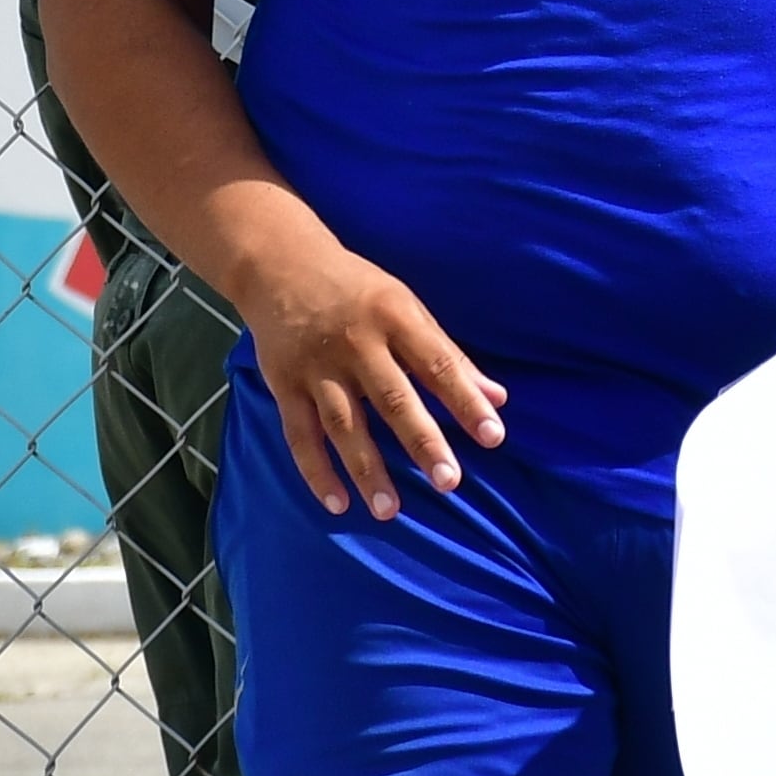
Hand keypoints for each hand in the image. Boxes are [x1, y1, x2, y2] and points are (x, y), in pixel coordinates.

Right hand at [234, 232, 504, 518]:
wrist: (279, 265)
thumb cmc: (359, 290)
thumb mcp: (408, 306)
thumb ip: (449, 354)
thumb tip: (497, 398)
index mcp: (395, 318)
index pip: (439, 365)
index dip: (466, 401)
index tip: (493, 436)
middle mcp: (356, 344)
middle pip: (393, 399)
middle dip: (422, 443)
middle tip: (449, 482)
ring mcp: (316, 367)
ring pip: (344, 425)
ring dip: (366, 470)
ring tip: (389, 510)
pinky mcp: (283, 384)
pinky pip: (299, 435)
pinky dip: (315, 471)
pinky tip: (337, 503)